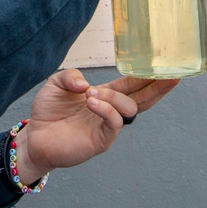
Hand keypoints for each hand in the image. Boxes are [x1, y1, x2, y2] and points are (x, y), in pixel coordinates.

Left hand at [11, 69, 178, 182]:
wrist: (35, 136)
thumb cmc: (48, 111)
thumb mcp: (56, 83)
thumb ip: (70, 76)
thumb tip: (85, 83)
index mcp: (104, 95)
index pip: (132, 85)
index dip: (147, 76)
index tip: (165, 66)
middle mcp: (110, 111)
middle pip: (142, 99)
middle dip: (157, 87)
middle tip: (171, 76)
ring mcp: (106, 126)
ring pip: (128, 109)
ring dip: (114, 97)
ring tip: (93, 94)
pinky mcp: (101, 140)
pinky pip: (114, 124)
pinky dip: (107, 110)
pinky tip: (93, 102)